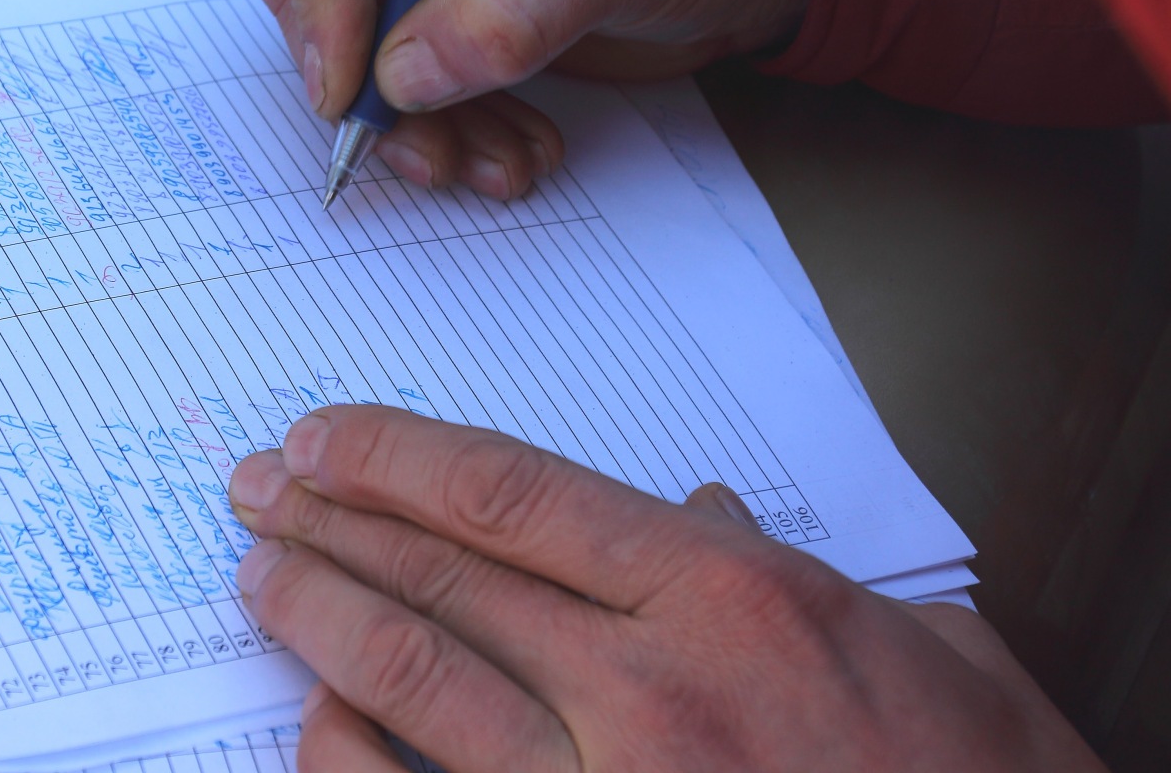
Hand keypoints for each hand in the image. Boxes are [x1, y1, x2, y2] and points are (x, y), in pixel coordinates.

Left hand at [227, 406, 1102, 772]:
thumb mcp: (920, 654)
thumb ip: (786, 569)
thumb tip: (695, 512)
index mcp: (732, 600)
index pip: (512, 496)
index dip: (397, 458)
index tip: (324, 439)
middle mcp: (652, 689)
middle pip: (443, 576)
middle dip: (331, 522)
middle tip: (258, 488)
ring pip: (413, 684)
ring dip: (319, 618)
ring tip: (259, 574)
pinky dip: (348, 759)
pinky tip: (312, 720)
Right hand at [245, 0, 807, 198]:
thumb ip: (510, 8)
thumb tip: (403, 79)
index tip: (353, 77)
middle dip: (364, 68)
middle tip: (420, 142)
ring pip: (350, 31)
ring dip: (410, 115)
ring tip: (491, 162)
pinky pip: (399, 66)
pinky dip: (443, 122)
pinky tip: (506, 150)